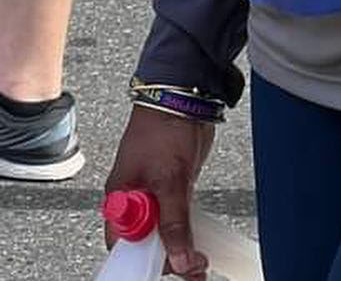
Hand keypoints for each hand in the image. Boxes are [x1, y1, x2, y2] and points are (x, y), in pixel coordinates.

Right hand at [104, 105, 214, 278]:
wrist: (184, 96)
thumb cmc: (163, 128)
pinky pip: (177, 219)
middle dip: (168, 259)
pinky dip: (187, 233)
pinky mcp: (174, 187)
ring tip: (201, 265)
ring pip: (164, 233)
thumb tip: (180, 260)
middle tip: (194, 269)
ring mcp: (155, 194)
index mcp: (120, 201)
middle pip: (146, 244)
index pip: (125, 247)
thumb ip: (173, 222)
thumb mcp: (169, 180)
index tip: (170, 271)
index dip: (144, 262)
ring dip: (181, 250)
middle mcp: (134, 201)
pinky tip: (199, 245)